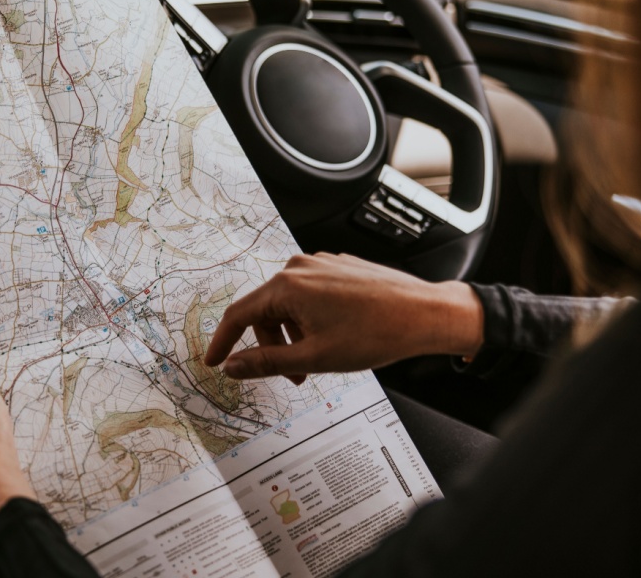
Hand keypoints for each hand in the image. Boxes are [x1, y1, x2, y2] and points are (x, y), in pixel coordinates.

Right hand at [204, 253, 484, 379]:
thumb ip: (266, 362)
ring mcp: (321, 265)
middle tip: (294, 376)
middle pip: (266, 312)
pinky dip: (312, 320)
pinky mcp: (340, 268)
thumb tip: (234, 367)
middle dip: (273, 346)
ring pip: (290, 305)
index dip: (223, 342)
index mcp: (287, 286)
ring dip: (295, 335)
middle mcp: (300, 267)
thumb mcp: (314, 357)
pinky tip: (336, 337)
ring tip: (321, 358)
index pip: (239, 315)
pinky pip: (311, 296)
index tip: (214, 361)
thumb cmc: (377, 333)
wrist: (426, 314)